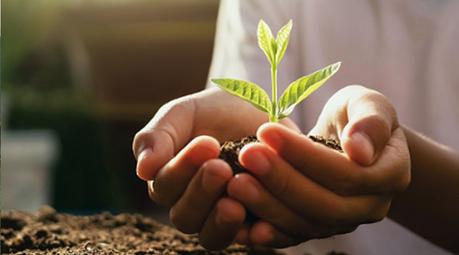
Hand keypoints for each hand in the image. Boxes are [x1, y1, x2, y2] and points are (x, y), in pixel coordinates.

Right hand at [132, 87, 297, 248]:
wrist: (257, 111)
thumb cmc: (213, 112)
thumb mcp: (182, 114)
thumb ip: (157, 137)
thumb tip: (143, 170)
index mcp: (169, 181)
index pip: (165, 187)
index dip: (182, 169)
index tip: (208, 144)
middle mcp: (192, 205)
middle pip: (185, 216)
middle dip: (201, 192)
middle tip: (221, 167)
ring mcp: (220, 217)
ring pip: (211, 236)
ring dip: (220, 222)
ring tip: (235, 203)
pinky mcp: (252, 222)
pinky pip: (248, 238)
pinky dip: (254, 235)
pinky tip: (263, 224)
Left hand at [227, 85, 410, 246]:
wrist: (349, 140)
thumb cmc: (356, 116)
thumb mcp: (368, 103)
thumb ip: (371, 120)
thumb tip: (360, 151)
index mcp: (390, 174)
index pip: (346, 172)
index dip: (304, 155)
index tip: (266, 130)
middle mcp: (371, 206)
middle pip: (325, 204)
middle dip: (281, 180)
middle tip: (245, 156)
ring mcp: (344, 222)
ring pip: (306, 224)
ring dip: (268, 205)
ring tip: (235, 182)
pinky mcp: (319, 228)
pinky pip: (294, 236)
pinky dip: (268, 231)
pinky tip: (242, 219)